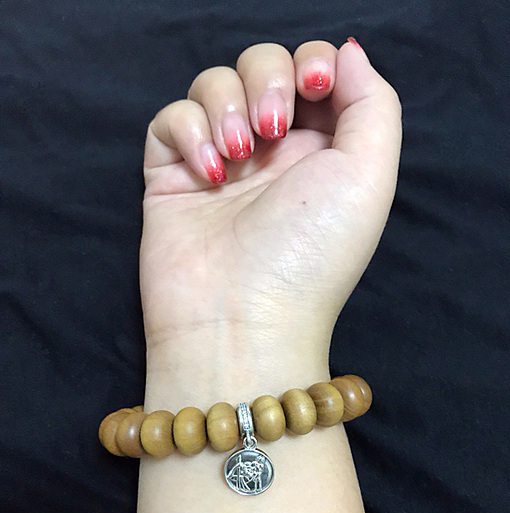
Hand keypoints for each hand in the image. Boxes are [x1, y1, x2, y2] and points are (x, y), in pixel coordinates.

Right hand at [140, 39, 401, 401]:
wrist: (241, 319)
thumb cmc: (311, 256)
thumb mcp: (369, 176)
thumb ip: (373, 103)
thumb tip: (345, 54)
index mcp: (322, 152)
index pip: (314, 73)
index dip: (311, 63)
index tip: (314, 88)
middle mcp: (273, 154)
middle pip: (261, 66)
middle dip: (266, 78)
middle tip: (272, 127)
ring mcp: (221, 165)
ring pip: (213, 85)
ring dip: (225, 104)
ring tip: (236, 156)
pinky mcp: (173, 179)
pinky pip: (169, 120)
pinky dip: (186, 132)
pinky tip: (207, 174)